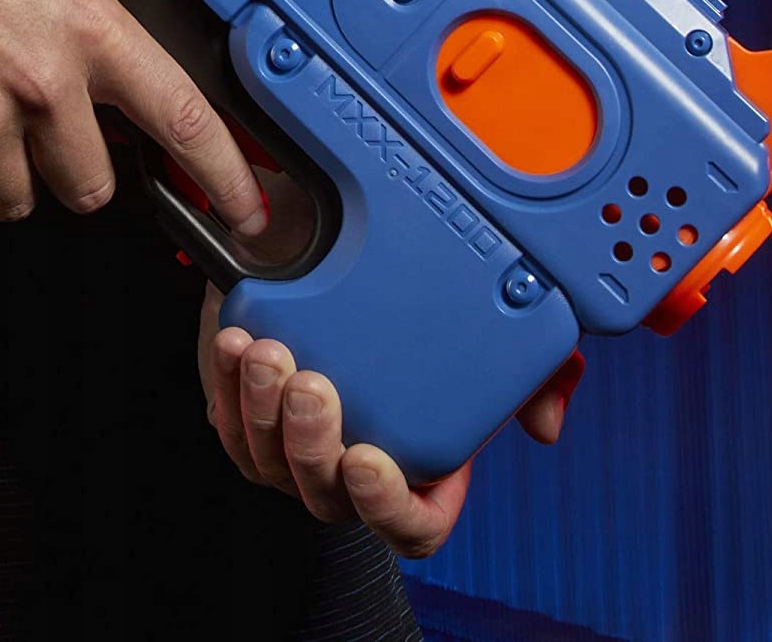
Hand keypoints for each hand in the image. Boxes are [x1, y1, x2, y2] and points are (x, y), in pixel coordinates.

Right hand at [0, 0, 266, 234]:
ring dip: (2, 177)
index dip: (224, 174)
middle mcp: (41, 78)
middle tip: (35, 128)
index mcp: (86, 26)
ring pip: (18, 202)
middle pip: (91, 187)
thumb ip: (92, 41)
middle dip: (71, 172)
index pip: (180, 114)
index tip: (248, 213)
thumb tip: (128, 105)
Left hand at [196, 178, 583, 557]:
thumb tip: (546, 422)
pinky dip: (225, 386)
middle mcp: (349, 472)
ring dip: (262, 411)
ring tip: (266, 354)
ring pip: (270, 462)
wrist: (321, 244)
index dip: (387, 509)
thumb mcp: (477, 328)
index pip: (410, 527)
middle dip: (313, 443)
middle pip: (326, 496)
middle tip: (312, 383)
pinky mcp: (242, 416)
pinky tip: (235, 344)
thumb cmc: (402, 302)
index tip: (369, 460)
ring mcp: (291, 450)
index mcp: (416, 468)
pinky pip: (228, 424)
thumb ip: (530, 371)